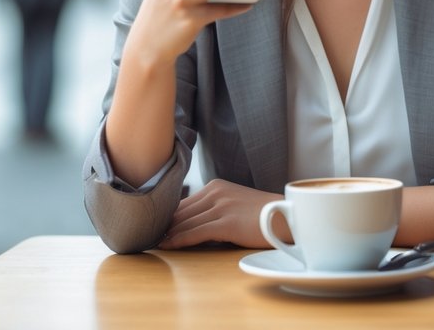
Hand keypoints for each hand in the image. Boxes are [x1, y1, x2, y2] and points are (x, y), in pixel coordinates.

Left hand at [160, 179, 281, 248]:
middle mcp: (216, 193)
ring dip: (167, 235)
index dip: (167, 217)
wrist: (287, 218)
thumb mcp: (235, 204)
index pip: (184, 203)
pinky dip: (179, 240)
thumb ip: (214, 209)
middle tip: (145, 238)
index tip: (153, 228)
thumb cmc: (262, 215)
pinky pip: (196, 232)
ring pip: (186, 223)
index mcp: (217, 186)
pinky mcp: (227, 222)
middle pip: (181, 212)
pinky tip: (168, 246)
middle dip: (163, 226)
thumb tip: (190, 223)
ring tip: (152, 244)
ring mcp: (222, 207)